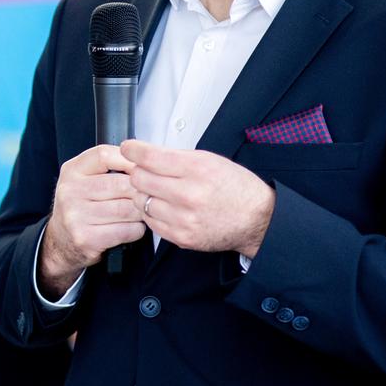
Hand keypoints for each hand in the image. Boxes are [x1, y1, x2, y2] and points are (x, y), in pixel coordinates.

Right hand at [38, 144, 145, 298]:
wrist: (61, 241)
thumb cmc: (79, 207)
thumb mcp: (83, 179)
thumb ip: (108, 167)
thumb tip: (142, 164)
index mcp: (71, 171)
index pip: (104, 155)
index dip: (129, 161)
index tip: (142, 169)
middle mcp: (70, 192)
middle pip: (121, 184)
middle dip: (140, 191)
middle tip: (147, 195)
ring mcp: (77, 216)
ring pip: (127, 209)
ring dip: (141, 212)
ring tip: (140, 212)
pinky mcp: (87, 238)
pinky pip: (126, 230)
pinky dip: (137, 230)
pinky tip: (132, 227)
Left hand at [120, 139, 274, 258]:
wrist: (257, 220)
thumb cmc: (235, 188)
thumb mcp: (210, 160)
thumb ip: (176, 156)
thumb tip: (145, 153)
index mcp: (197, 169)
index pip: (150, 157)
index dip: (133, 150)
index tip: (128, 148)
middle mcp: (189, 194)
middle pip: (140, 179)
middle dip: (139, 172)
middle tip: (145, 171)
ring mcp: (184, 218)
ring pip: (141, 201)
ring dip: (144, 194)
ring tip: (156, 191)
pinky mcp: (181, 237)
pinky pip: (150, 222)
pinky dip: (151, 212)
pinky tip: (163, 207)